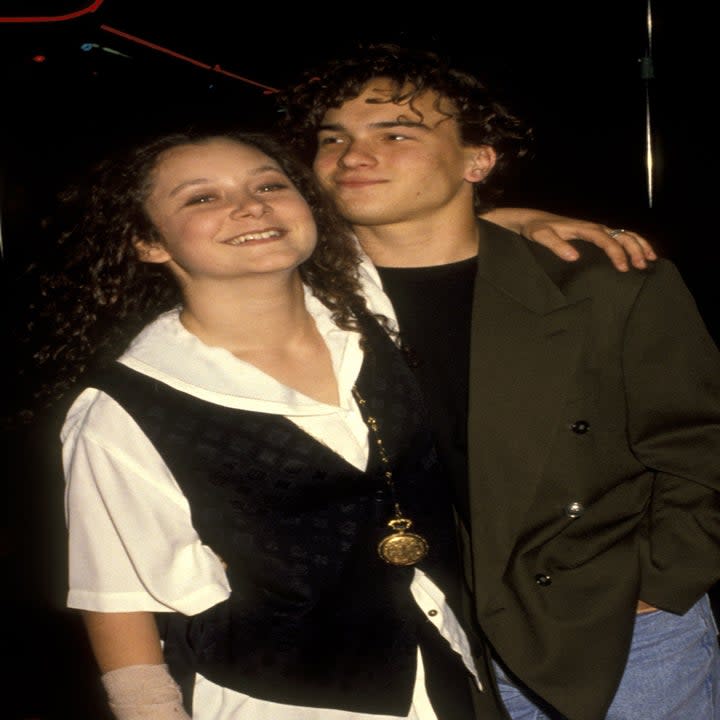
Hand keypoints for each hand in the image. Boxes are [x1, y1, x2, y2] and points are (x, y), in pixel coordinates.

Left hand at [482, 208, 657, 271]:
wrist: (533, 221)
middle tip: (642, 266)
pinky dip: (632, 243)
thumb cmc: (536, 229)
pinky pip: (619, 236)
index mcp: (584, 228)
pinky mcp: (595, 233)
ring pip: (624, 233)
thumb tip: (574, 256)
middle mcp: (593, 227)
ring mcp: (596, 229)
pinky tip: (639, 254)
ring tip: (651, 259)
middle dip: (635, 249)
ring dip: (639, 245)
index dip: (617, 253)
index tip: (623, 268)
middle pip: (622, 235)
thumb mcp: (541, 236)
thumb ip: (555, 245)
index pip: (606, 240)